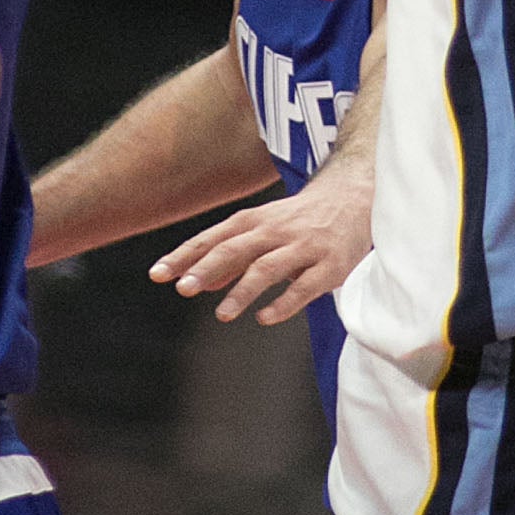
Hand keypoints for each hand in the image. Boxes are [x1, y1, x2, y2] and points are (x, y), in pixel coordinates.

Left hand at [150, 150, 374, 324]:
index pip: (214, 238)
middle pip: (236, 248)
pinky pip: (305, 286)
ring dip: (243, 290)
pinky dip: (284, 302)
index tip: (158, 275)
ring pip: (268, 267)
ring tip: (222, 315)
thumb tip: (198, 282)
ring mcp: (304, 248)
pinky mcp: (330, 265)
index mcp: (257, 221)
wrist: (357, 195)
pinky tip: (265, 318)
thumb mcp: (265, 228)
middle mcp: (277, 231)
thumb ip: (232, 256)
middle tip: (183, 288)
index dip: (185, 256)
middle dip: (207, 267)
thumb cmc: (303, 218)